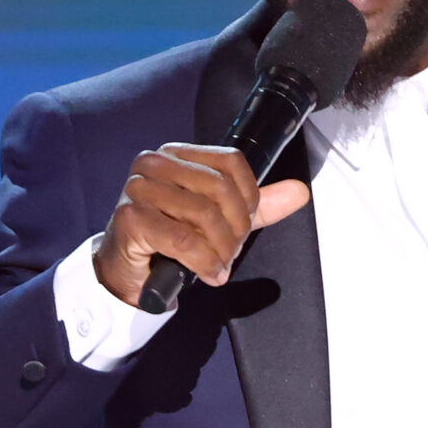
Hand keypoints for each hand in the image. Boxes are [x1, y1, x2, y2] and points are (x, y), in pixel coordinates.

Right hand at [94, 143, 310, 307]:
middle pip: (220, 188)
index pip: (231, 162)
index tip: (244, 226)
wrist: (128, 272)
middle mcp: (154, 163)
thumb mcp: (219, 220)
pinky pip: (184, 240)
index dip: (248, 197)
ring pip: (204, 214)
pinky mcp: (131, 218)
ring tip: (218, 264)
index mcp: (177, 154)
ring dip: (220, 249)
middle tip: (231, 252)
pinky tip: (207, 273)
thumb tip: (300, 191)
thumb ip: (258, 206)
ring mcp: (138, 188)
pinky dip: (204, 262)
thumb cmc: (170, 241)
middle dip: (236, 228)